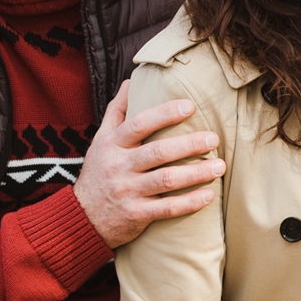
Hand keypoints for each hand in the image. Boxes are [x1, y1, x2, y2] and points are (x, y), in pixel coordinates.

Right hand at [74, 81, 225, 248]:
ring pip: (167, 180)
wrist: (80, 219)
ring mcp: (128, 192)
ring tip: (220, 166)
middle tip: (214, 138)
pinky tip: (209, 195)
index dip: (164, 114)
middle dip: (189, 144)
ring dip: (196, 173)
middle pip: (158, 152)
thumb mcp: (100, 140)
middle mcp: (120, 167)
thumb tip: (131, 81)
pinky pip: (167, 209)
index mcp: (113, 145)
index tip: (190, 106)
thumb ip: (116, 111)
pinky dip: (190, 202)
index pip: (139, 124)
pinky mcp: (136, 215)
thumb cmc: (98, 173)